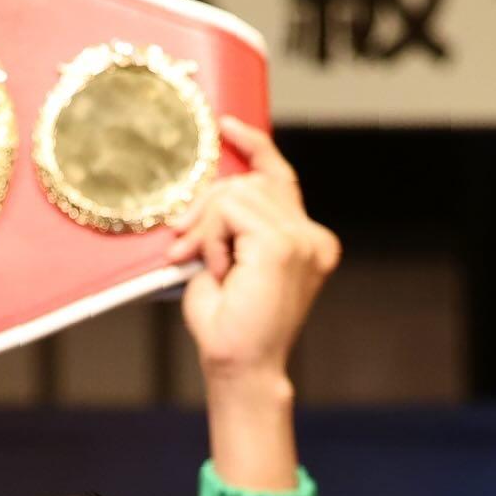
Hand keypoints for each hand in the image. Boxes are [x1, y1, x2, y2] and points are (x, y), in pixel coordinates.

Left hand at [173, 119, 338, 386]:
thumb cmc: (229, 327)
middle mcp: (313, 237)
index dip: (255, 146)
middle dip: (207, 208)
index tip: (226, 126)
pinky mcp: (283, 244)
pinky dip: (211, 237)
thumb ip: (230, 225)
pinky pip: (231, 210)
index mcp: (307, 241)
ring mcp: (303, 239)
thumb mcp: (226, 262)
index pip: (281, 177)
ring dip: (207, 228)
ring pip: (238, 192)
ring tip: (206, 266)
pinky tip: (217, 268)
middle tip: (181, 245)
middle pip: (250, 182)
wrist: (240, 368)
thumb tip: (208, 191)